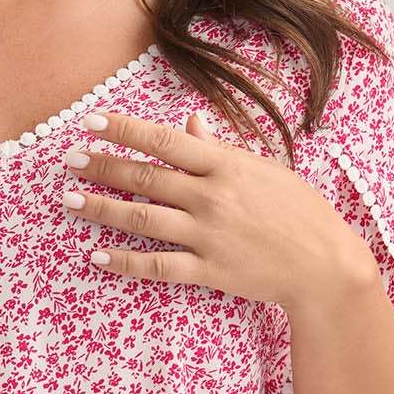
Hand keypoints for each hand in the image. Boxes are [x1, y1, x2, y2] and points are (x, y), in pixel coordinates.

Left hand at [59, 107, 373, 313]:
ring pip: (142, 218)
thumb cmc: (298, 211)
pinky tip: (97, 256)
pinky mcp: (208, 271)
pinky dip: (124, 261)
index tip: (90, 122)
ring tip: (70, 201)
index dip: (123, 129)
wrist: (325, 264)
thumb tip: (189, 123)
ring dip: (102, 208)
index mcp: (226, 165)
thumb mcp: (263, 169)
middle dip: (101, 166)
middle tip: (68, 160)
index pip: (164, 140)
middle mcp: (211, 197)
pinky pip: (158, 265)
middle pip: (144, 177)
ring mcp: (208, 235)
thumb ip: (220, 149)